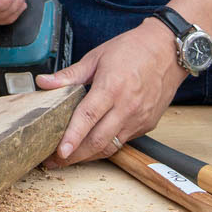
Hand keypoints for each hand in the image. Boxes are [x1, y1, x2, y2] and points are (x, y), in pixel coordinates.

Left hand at [35, 17, 187, 166]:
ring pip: (111, 146)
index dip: (72, 137)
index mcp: (111, 88)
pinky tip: (92, 145)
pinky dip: (106, 146)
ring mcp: (139, 118)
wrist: (167, 51)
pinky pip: (122, 141)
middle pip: (98, 140)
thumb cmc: (132, 50)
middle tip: (55, 161)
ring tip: (70, 158)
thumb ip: (69, 75)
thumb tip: (43, 82)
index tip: (59, 152)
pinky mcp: (147, 125)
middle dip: (75, 155)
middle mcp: (127, 107)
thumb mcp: (96, 57)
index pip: (88, 117)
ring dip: (89, 156)